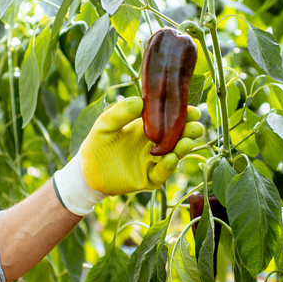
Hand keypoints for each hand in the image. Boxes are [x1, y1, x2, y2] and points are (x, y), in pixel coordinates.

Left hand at [81, 96, 202, 194]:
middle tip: (196, 127)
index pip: (169, 120)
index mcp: (147, 128)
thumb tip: (140, 101)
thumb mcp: (106, 124)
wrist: (87, 171)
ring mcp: (152, 163)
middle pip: (177, 138)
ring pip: (173, 156)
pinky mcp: (147, 180)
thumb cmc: (97, 143)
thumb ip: (120, 113)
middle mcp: (154, 145)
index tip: (193, 111)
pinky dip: (166, 167)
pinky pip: (160, 174)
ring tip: (186, 142)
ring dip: (181, 149)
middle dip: (188, 133)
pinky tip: (171, 158)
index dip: (183, 116)